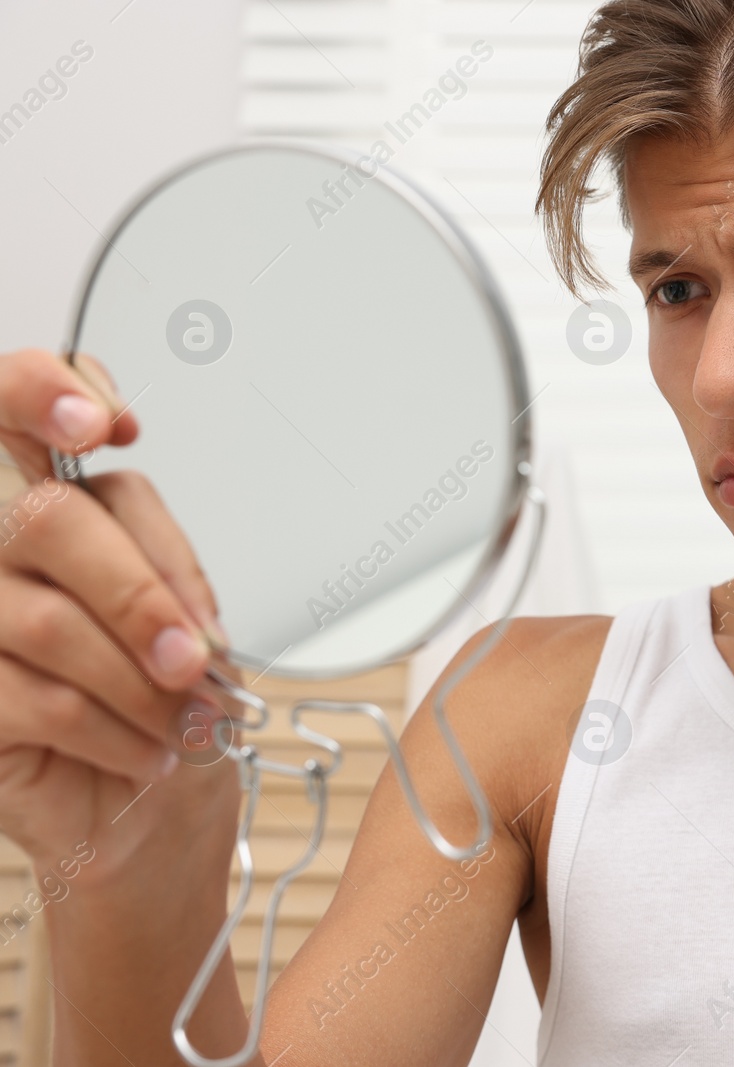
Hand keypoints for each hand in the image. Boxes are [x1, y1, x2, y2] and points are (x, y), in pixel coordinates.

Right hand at [0, 348, 233, 879]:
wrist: (152, 818)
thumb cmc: (171, 706)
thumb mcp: (191, 612)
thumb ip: (160, 554)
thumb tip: (141, 521)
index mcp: (44, 501)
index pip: (10, 402)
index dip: (40, 392)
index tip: (110, 425)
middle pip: (44, 520)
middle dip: (139, 593)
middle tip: (193, 654)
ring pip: (46, 619)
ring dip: (138, 678)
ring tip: (184, 715)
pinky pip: (34, 697)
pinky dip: (113, 728)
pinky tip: (146, 749)